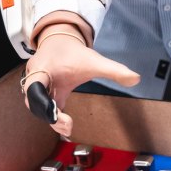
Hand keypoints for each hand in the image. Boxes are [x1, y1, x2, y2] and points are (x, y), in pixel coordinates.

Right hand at [23, 24, 139, 135]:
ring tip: (68, 127)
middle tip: (67, 125)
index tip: (56, 110)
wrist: (59, 42)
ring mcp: (35, 88)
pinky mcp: (41, 95)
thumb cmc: (74, 53)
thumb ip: (115, 70)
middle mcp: (35, 79)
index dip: (42, 101)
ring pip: (36, 108)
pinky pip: (43, 109)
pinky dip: (53, 118)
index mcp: (44, 69)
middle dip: (49, 115)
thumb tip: (136, 79)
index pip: (35, 86)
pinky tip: (66, 128)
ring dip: (51, 119)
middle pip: (33, 102)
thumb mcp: (95, 60)